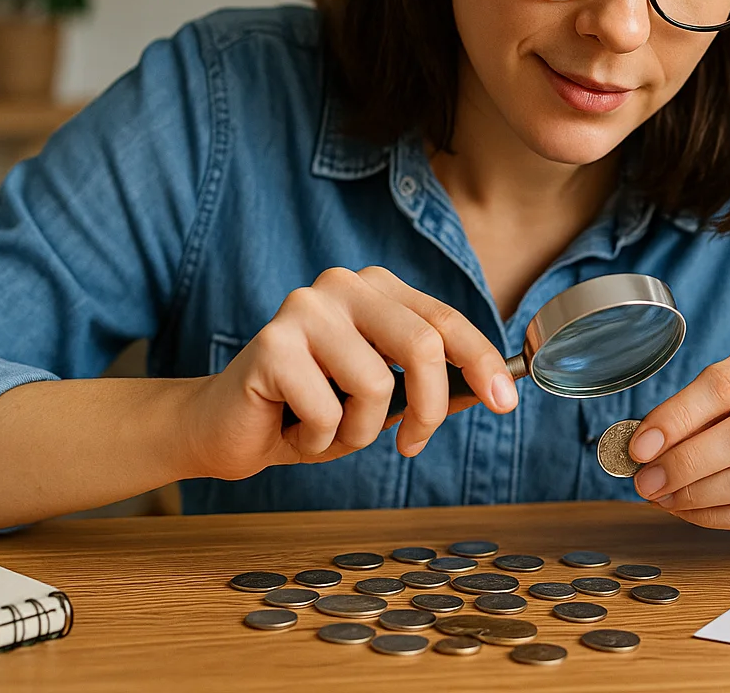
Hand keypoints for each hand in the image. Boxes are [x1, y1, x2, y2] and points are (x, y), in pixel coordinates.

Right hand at [179, 266, 515, 480]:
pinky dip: (320, 439)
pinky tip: (293, 426)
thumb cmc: (308, 410)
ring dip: (358, 431)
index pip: (445, 321)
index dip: (482, 361)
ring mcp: (305, 308)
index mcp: (376, 290)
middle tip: (411, 445)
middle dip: (428, 409)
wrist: (225, 428)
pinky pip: (330, 411)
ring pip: (376, 386)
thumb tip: (492, 387)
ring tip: (327, 427)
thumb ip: (431, 386)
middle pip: (422, 346)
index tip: (505, 403)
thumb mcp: (382, 399)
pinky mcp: (272, 343)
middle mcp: (343, 285)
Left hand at [628, 333, 729, 537]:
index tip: (641, 446)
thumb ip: (694, 414)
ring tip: (666, 498)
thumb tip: (645, 446)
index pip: (724, 384)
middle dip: (684, 463)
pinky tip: (693, 512)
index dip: (676, 418)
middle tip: (648, 482)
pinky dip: (716, 517)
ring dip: (696, 495)